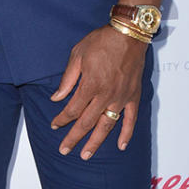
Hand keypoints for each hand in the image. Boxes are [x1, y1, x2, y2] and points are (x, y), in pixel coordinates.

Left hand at [50, 26, 146, 158]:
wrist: (128, 34)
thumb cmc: (102, 41)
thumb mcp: (77, 55)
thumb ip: (67, 80)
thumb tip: (56, 98)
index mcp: (90, 85)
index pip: (73, 110)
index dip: (62, 119)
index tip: (54, 125)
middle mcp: (106, 95)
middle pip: (87, 123)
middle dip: (74, 137)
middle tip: (65, 150)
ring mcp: (121, 97)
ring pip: (107, 125)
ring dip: (96, 142)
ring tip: (86, 155)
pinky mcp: (133, 96)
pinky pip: (131, 118)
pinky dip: (127, 133)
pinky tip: (121, 146)